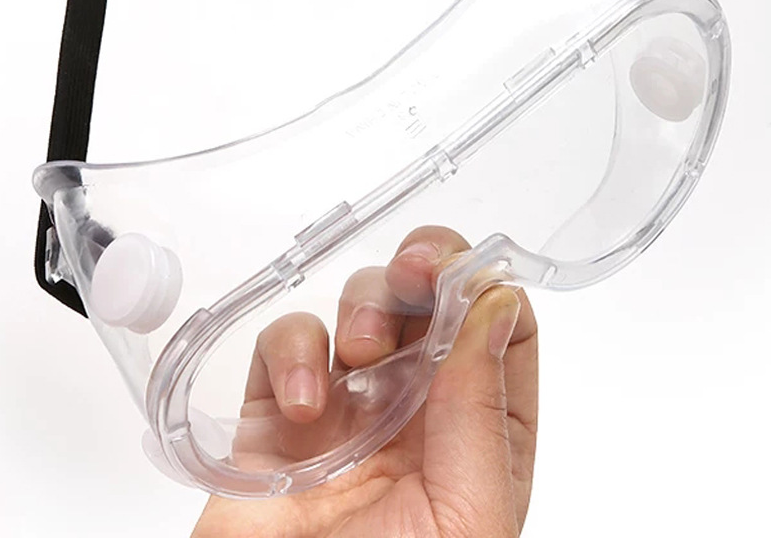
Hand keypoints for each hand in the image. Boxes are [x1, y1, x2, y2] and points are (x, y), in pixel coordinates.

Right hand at [193, 226, 538, 537]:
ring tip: (358, 353)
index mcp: (477, 429)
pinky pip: (287, 339)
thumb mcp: (465, 515)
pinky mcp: (278, 407)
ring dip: (364, 306)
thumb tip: (496, 305)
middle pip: (431, 297)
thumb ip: (481, 411)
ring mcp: (346, 403)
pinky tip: (301, 402)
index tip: (463, 273)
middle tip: (415, 270)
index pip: (502, 329)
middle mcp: (417, 407)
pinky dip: (293, 350)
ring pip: (363, 303)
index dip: (486, 285)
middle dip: (424, 267)